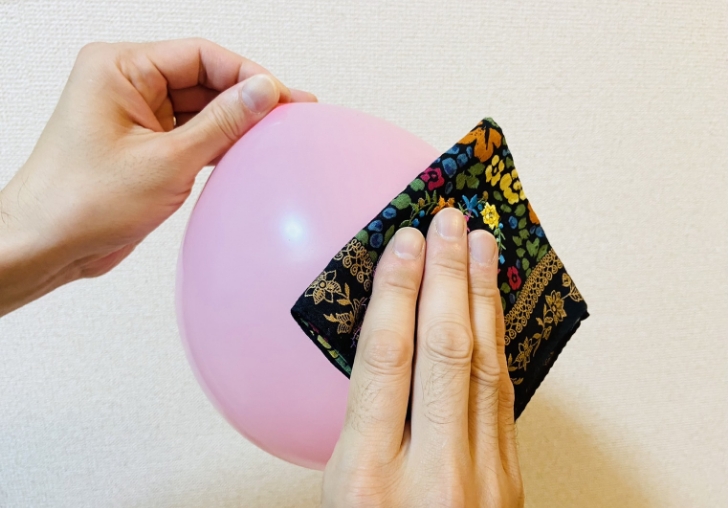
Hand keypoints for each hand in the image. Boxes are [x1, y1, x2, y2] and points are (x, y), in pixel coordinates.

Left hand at [0, 38, 314, 315]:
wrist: (48, 245)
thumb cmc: (82, 202)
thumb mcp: (167, 160)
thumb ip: (222, 122)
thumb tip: (263, 91)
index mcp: (120, 69)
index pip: (200, 55)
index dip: (246, 74)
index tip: (281, 96)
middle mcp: (126, 84)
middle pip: (203, 78)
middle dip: (245, 98)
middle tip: (289, 114)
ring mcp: (136, 115)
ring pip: (200, 107)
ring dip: (234, 122)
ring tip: (275, 134)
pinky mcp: (144, 144)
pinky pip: (191, 132)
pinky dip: (218, 142)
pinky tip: (246, 152)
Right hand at [322, 208, 523, 506]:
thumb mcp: (336, 502)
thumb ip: (353, 432)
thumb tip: (366, 356)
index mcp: (367, 482)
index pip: (387, 363)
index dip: (398, 294)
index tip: (406, 243)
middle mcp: (431, 474)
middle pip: (445, 352)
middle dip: (449, 277)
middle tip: (452, 220)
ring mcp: (482, 479)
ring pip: (485, 367)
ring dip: (482, 298)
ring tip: (482, 246)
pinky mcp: (509, 482)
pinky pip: (503, 397)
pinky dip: (498, 343)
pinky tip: (492, 312)